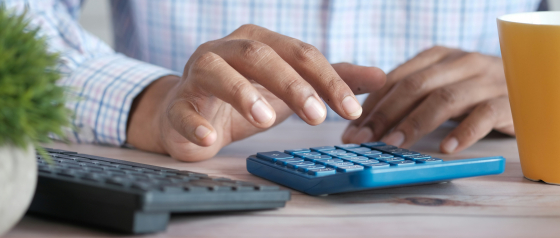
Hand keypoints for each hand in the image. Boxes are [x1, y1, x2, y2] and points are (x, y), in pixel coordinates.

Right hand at [127, 24, 385, 160]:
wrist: (190, 113)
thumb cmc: (245, 97)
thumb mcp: (291, 88)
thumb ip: (331, 80)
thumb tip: (381, 77)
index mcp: (260, 42)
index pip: (300, 53)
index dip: (328, 80)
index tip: (351, 110)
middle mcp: (227, 50)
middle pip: (261, 55)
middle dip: (291, 84)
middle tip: (317, 117)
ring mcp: (198, 74)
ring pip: (217, 72)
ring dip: (242, 93)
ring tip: (266, 119)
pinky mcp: (178, 104)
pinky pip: (182, 110)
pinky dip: (195, 124)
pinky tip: (210, 139)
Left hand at [342, 46, 513, 152]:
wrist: (529, 85)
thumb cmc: (473, 91)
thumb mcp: (440, 84)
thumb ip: (409, 95)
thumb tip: (364, 119)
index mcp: (438, 57)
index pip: (397, 78)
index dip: (372, 104)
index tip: (352, 129)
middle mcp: (460, 63)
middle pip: (415, 86)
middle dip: (384, 114)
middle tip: (364, 139)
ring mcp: (485, 80)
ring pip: (445, 98)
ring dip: (415, 123)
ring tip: (394, 145)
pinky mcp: (508, 101)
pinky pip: (484, 115)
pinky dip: (463, 132)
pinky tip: (446, 149)